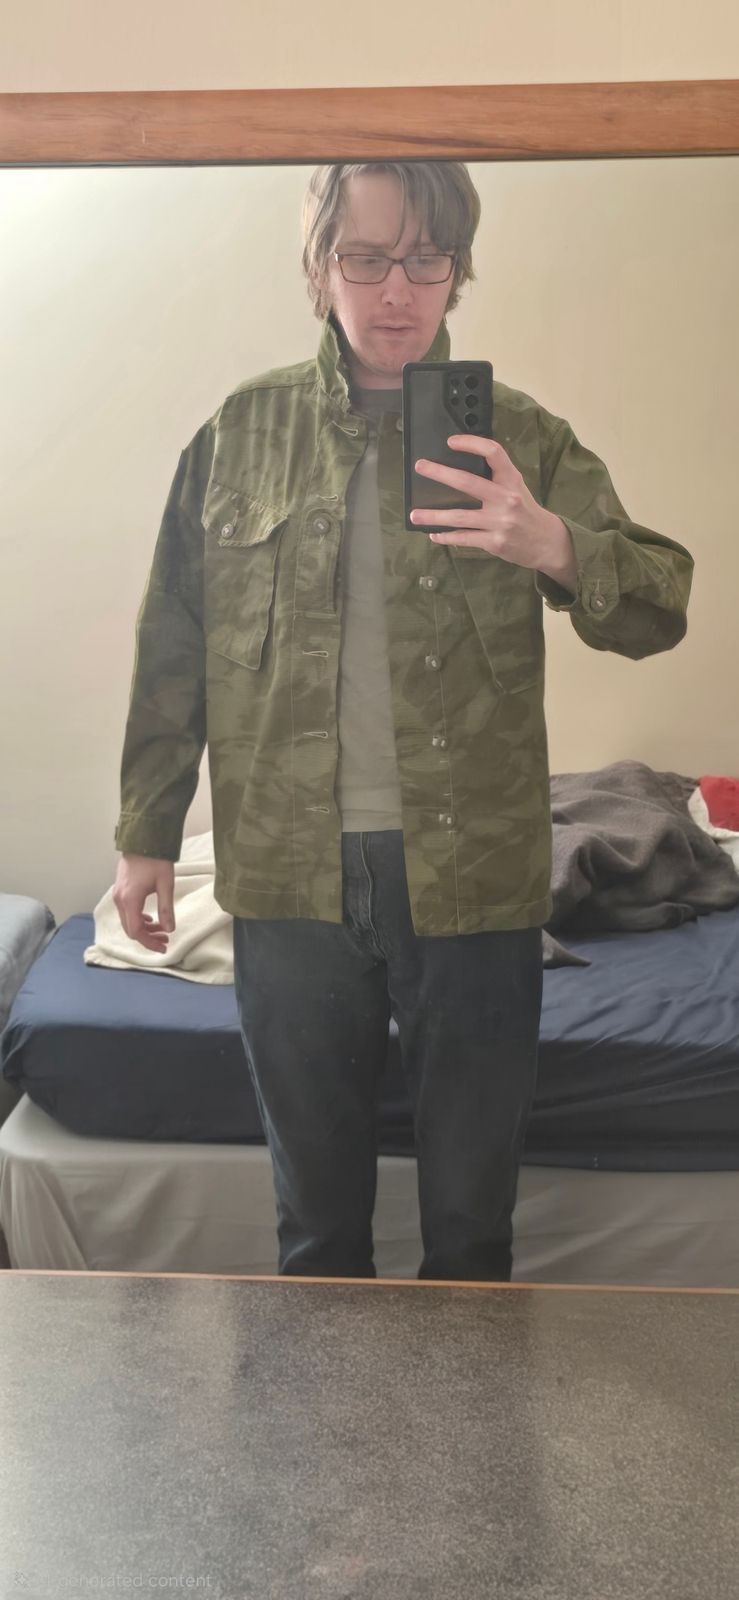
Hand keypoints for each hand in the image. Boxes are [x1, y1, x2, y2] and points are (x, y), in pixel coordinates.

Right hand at [113, 855, 175, 952]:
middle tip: (165, 940)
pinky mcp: (120, 891)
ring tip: (162, 930)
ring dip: (144, 929)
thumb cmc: (155, 860)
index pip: (137, 931)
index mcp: (130, 900)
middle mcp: (120, 900)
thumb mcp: (165, 884)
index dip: (150, 943)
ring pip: (128, 922)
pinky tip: (150, 919)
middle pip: (130, 929)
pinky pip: (126, 913)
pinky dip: (138, 920)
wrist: (142, 840)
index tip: (164, 947)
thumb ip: (166, 908)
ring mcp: (118, 895)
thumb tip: (170, 929)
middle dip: (148, 938)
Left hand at [411, 435, 575, 586]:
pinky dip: (447, 537)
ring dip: (434, 516)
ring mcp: (500, 522)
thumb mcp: (516, 487)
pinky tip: (434, 534)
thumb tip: (459, 470)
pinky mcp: (495, 542)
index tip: (451, 442)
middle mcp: (506, 498)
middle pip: (468, 483)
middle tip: (421, 467)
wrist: (547, 542)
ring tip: (415, 515)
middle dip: (440, 474)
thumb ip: (495, 478)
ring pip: (460, 517)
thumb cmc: (525, 510)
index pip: (493, 452)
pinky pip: (465, 538)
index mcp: (511, 479)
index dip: (471, 443)